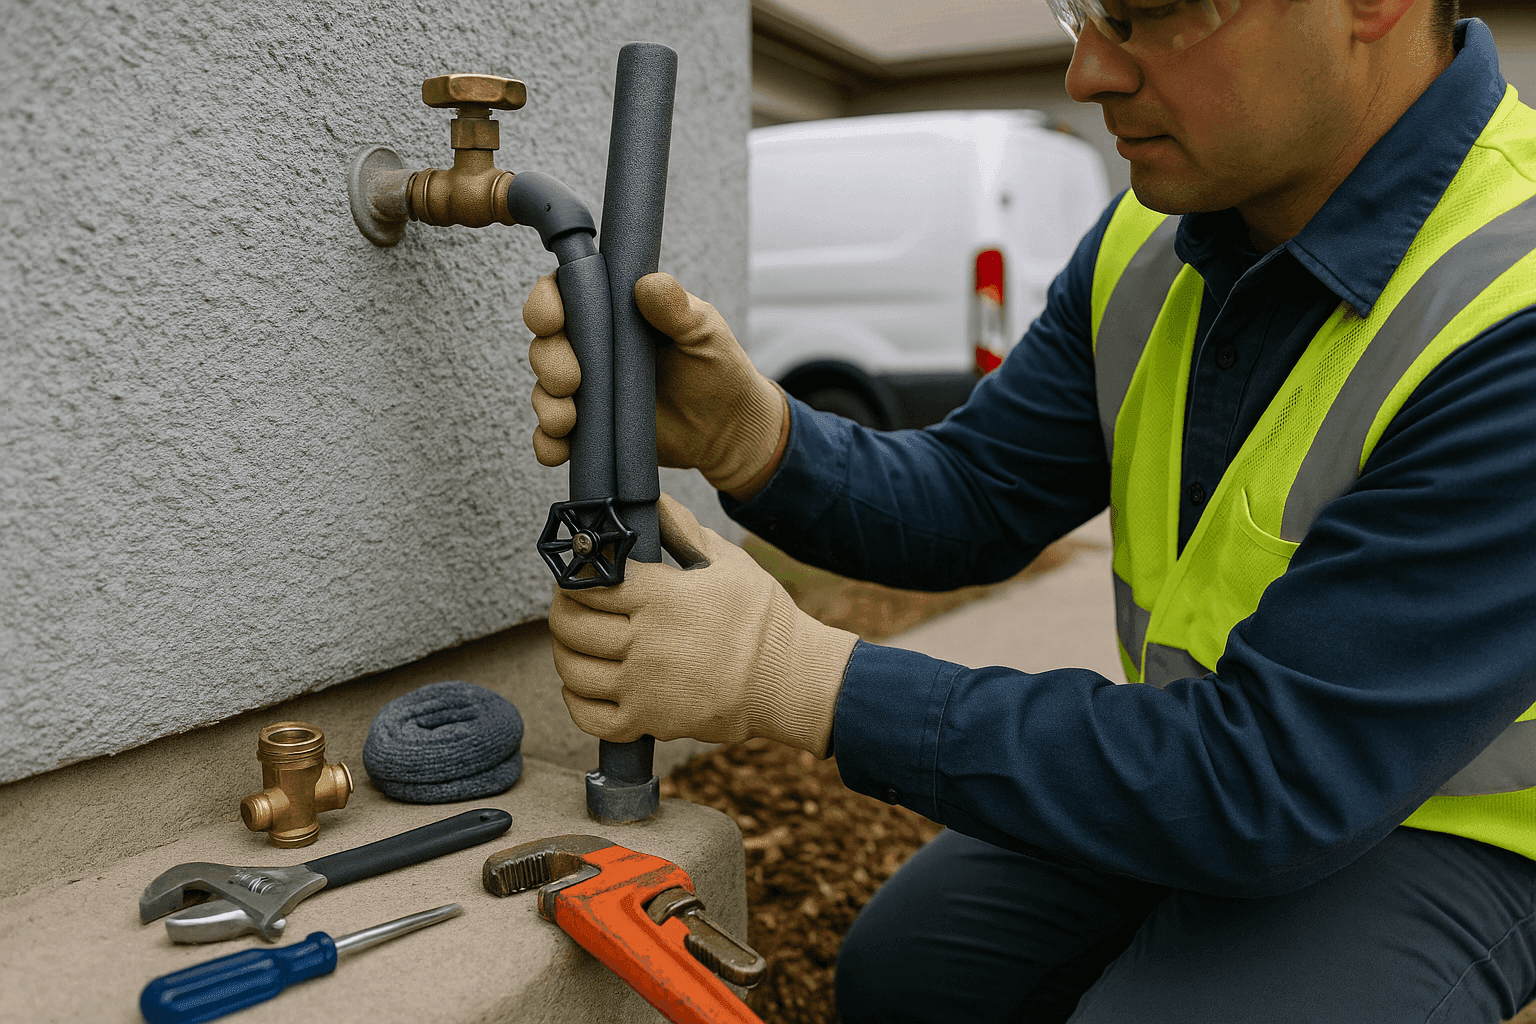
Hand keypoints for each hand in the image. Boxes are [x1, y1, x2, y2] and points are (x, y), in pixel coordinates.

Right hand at [525, 272, 789, 498]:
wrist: (729, 429)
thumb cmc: (718, 368)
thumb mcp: (704, 332)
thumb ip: (676, 307)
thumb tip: (646, 283)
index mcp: (616, 311)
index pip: (567, 294)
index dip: (547, 302)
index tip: (550, 320)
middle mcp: (595, 347)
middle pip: (547, 343)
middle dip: (548, 360)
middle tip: (571, 380)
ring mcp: (590, 389)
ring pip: (546, 389)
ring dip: (547, 403)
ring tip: (568, 419)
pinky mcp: (591, 428)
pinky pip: (555, 436)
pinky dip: (548, 443)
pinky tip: (558, 449)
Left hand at [550, 494, 858, 755]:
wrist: (789, 679)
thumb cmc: (762, 617)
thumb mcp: (727, 561)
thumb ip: (682, 528)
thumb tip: (651, 498)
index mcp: (660, 596)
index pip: (588, 581)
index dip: (574, 575)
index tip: (578, 574)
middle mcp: (645, 640)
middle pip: (570, 624)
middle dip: (563, 610)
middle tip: (571, 605)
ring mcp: (643, 685)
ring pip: (573, 669)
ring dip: (566, 653)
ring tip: (578, 643)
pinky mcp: (648, 721)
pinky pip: (589, 717)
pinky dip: (576, 700)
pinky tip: (586, 684)